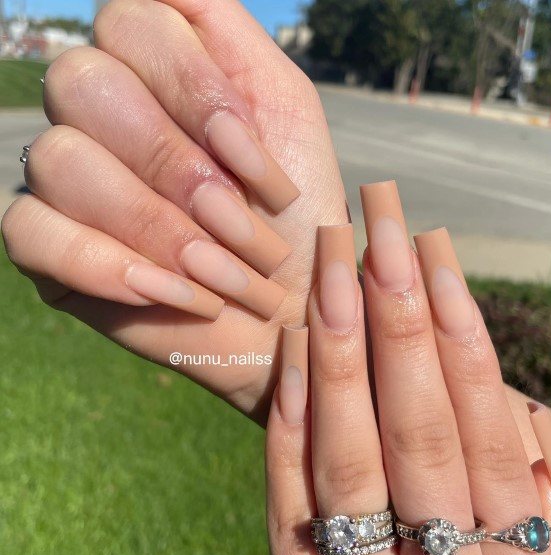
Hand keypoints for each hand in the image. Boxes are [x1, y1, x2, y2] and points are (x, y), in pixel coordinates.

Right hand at [1, 0, 347, 422]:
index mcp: (153, 70)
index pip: (131, 21)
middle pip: (84, 85)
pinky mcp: (49, 247)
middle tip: (245, 231)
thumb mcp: (285, 109)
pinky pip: (30, 232)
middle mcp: (98, 114)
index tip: (262, 168)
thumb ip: (226, 32)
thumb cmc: (295, 212)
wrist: (293, 305)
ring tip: (223, 275)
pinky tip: (176, 294)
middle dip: (180, 170)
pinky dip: (111, 268)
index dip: (199, 93)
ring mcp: (66, 179)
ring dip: (159, 228)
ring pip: (59, 159)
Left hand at [266, 182, 550, 554]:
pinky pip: (294, 508)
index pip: (487, 422)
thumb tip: (534, 440)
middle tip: (378, 219)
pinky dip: (290, 422)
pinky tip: (292, 348)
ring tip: (332, 259)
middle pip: (417, 418)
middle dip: (396, 310)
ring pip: (352, 450)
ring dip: (342, 346)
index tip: (437, 253)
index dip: (459, 330)